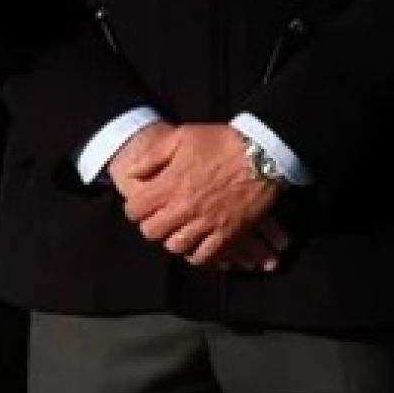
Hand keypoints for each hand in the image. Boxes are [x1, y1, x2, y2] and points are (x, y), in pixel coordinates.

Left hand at [118, 123, 282, 267]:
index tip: (140, 204)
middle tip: (158, 217)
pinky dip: (198, 253)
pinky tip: (196, 243)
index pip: (135, 210)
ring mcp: (207, 223)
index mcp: (169, 185)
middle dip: (150, 225)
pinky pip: (206, 254)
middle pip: (152, 232)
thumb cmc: (220, 142)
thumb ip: (151, 157)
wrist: (262, 154)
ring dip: (172, 239)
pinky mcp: (228, 232)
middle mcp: (185, 208)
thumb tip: (131, 172)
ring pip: (176, 246)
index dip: (134, 208)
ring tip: (176, 230)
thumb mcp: (180, 137)